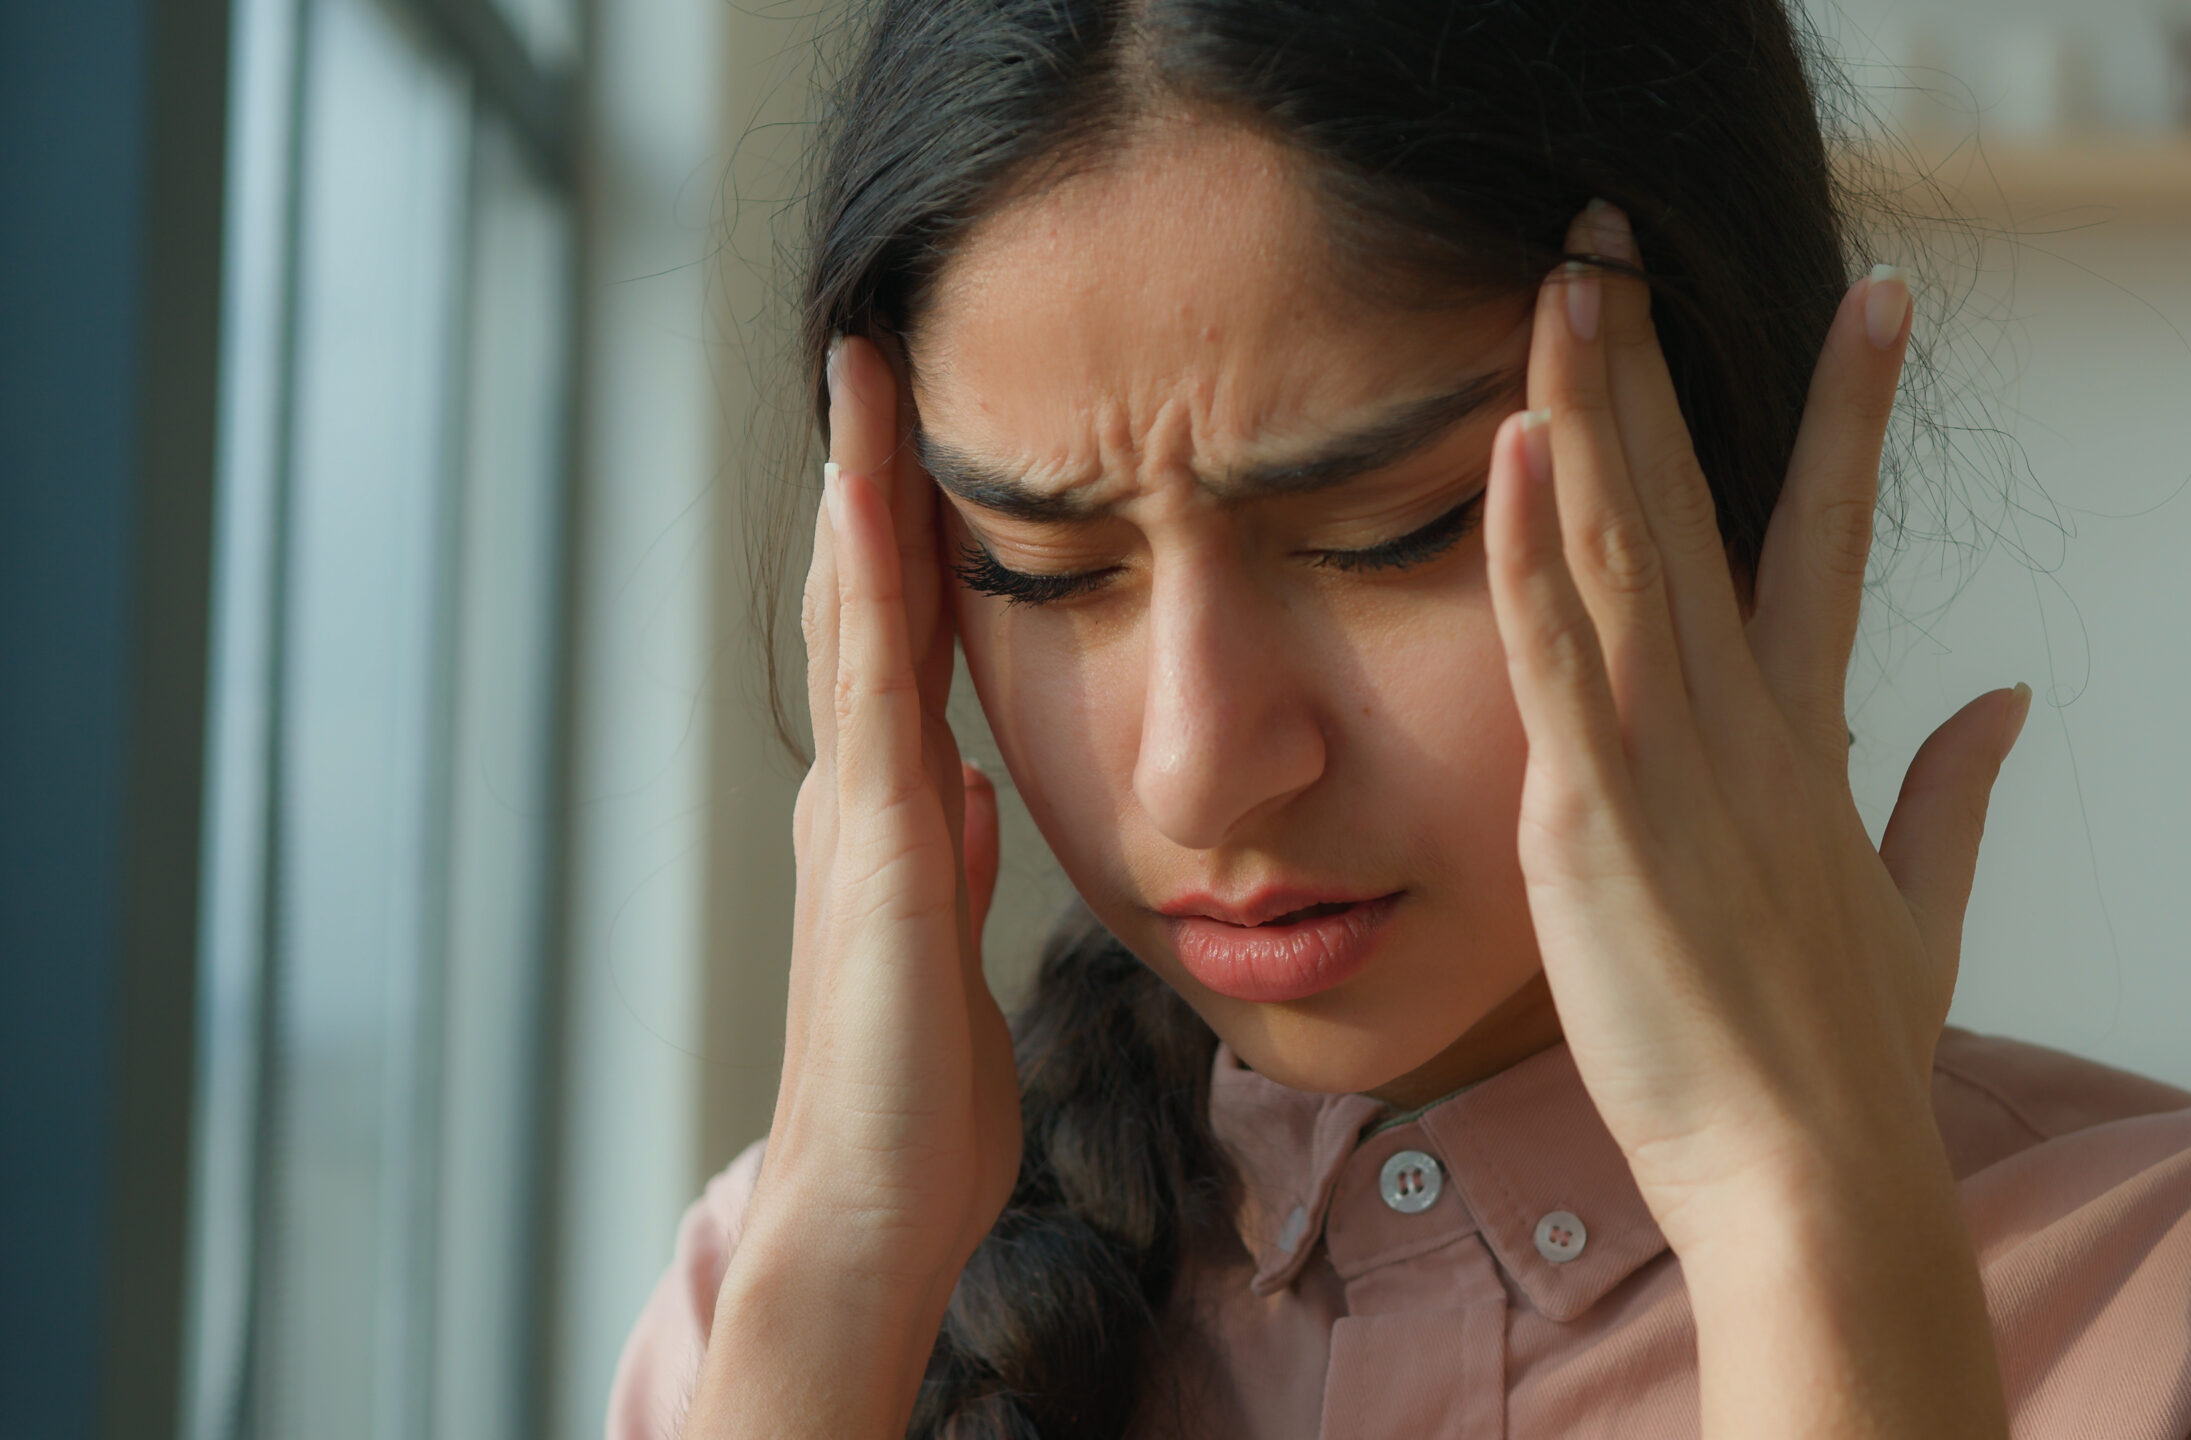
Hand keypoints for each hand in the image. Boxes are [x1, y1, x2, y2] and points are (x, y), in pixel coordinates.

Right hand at [687, 337, 1016, 1436]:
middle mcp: (862, 796)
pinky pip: (876, 682)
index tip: (920, 444)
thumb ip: (950, 865)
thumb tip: (970, 792)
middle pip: (864, 607)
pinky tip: (868, 496)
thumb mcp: (948, 953)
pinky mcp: (875, 845)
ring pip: (856, 618)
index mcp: (894, 820)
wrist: (873, 1204)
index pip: (903, 649)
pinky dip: (869, 581)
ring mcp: (859, 813)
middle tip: (873, 361)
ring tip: (863, 376)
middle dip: (868, 485)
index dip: (906, 543)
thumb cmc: (917, 1105)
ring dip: (859, 495)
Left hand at [1484, 204, 2019, 1435]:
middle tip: (1620, 239)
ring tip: (1566, 284)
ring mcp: (1675, 761)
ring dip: (1589, 408)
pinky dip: (1534, 548)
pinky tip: (1518, 446)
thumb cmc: (1849, 1065)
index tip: (1874, 302)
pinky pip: (1558, 652)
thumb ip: (1953, 792)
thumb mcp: (1921, 912)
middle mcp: (1750, 724)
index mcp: (1816, 741)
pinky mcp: (1596, 815)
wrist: (1813, 1179)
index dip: (1846, 416)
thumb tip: (2008, 696)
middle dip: (1656, 366)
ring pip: (1626, 549)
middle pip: (1701, 506)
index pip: (1832, 538)